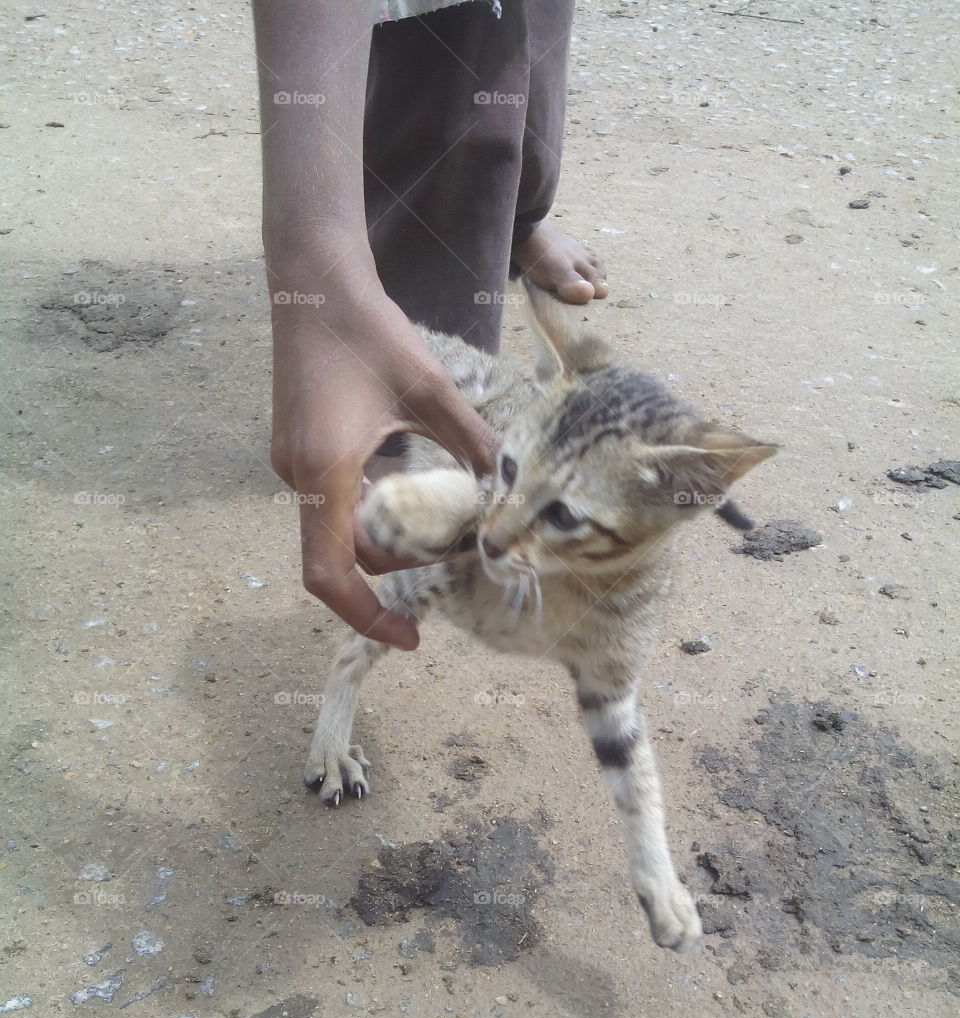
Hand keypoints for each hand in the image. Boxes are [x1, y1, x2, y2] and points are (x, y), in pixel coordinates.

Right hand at [269, 271, 496, 648]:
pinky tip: (408, 480)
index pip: (329, 576)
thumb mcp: (430, 390)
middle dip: (399, 564)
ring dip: (389, 534)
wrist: (312, 280)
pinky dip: (373, 508)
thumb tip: (516, 485)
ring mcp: (294, 464)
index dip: (366, 616)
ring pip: (341, 528)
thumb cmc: (367, 330)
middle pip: (346, 554)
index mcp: (324, 473)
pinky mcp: (300, 449)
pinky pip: (336, 500)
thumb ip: (472, 442)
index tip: (409, 637)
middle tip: (455, 548)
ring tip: (440, 520)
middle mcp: (299, 478)